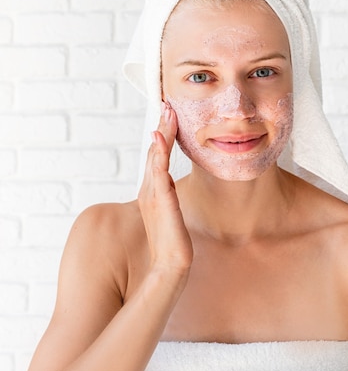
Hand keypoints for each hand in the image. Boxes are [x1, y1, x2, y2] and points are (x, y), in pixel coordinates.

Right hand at [138, 103, 192, 273]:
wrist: (171, 267)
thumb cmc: (172, 243)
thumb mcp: (172, 215)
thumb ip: (171, 198)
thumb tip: (174, 185)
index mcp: (153, 191)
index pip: (157, 157)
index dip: (164, 135)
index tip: (170, 114)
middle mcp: (150, 190)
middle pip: (154, 152)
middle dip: (161, 127)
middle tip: (167, 103)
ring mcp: (154, 196)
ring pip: (155, 159)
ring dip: (161, 135)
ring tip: (166, 114)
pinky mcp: (161, 204)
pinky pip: (158, 175)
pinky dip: (158, 156)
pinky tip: (161, 140)